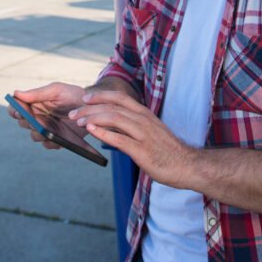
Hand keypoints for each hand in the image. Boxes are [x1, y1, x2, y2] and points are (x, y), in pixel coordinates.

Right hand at [7, 82, 86, 149]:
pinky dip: (51, 141)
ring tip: (45, 129)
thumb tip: (16, 93)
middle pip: (23, 124)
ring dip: (38, 133)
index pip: (16, 109)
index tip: (18, 111)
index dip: (14, 111)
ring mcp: (46, 130)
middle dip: (27, 122)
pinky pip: (49, 145)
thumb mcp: (56, 90)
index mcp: (33, 105)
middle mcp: (37, 118)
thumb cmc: (71, 95)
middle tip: (32, 120)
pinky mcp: (57, 140)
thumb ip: (37, 93)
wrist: (92, 106)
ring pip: (35, 136)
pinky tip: (57, 138)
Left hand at [71, 90, 194, 187]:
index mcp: (145, 114)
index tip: (85, 98)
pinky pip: (120, 139)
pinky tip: (92, 132)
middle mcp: (143, 120)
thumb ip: (133, 126)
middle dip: (90, 108)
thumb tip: (114, 126)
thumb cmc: (168, 150)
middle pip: (113, 106)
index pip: (120, 98)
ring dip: (94, 118)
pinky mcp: (142, 151)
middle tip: (74, 113)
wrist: (187, 165)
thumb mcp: (151, 131)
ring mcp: (143, 134)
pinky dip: (103, 133)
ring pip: (114, 118)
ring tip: (79, 122)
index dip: (101, 96)